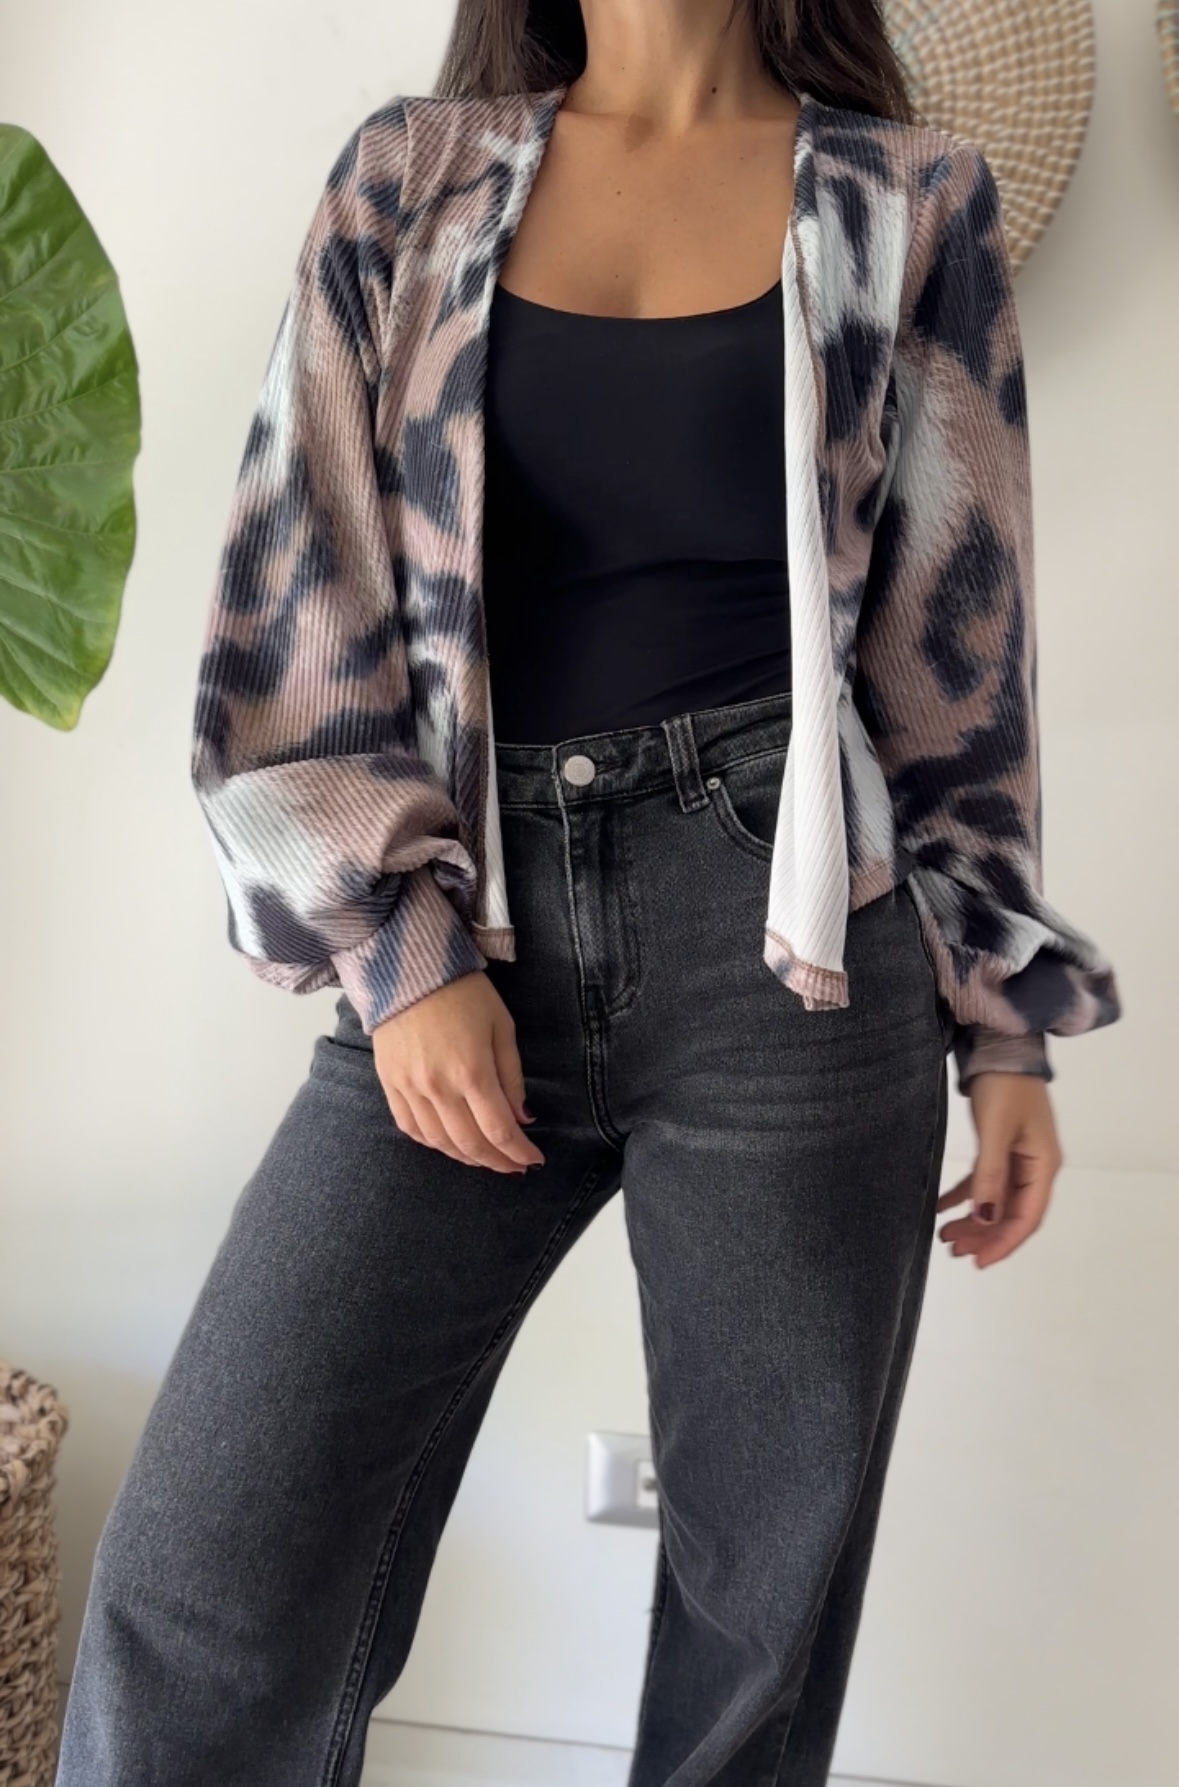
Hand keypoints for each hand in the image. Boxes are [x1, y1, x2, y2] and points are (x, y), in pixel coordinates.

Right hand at [372, 971, 545, 1175]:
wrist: (407, 969)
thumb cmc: (463, 993)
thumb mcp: (501, 1027)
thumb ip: (512, 1076)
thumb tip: (522, 1118)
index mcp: (472, 1071)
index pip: (499, 1131)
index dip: (519, 1153)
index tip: (534, 1160)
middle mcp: (438, 1087)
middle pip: (471, 1144)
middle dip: (497, 1162)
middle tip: (514, 1166)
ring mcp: (410, 1088)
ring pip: (440, 1143)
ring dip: (467, 1157)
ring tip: (486, 1157)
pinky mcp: (389, 1084)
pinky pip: (410, 1128)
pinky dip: (433, 1143)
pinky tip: (450, 1143)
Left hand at [936, 1073, 1062, 1268]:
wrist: (1000, 1047)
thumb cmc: (1005, 1086)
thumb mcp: (996, 1132)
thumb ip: (990, 1176)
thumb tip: (984, 1219)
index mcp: (1043, 1166)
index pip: (1026, 1217)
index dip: (1003, 1243)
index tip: (978, 1262)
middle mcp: (1035, 1167)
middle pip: (1011, 1213)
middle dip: (983, 1235)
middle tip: (952, 1249)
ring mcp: (1018, 1157)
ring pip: (996, 1200)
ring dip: (973, 1219)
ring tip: (945, 1235)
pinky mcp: (1001, 1147)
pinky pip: (984, 1181)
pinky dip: (965, 1195)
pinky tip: (942, 1207)